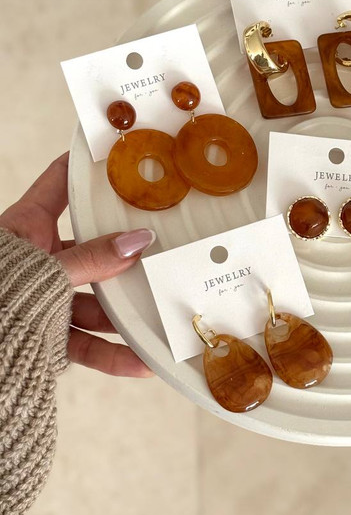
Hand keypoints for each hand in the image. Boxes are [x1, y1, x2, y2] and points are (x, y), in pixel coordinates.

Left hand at [0, 152, 154, 377]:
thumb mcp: (44, 270)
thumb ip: (91, 260)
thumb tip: (138, 241)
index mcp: (25, 227)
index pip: (59, 185)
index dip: (85, 167)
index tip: (118, 154)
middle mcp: (37, 260)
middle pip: (91, 251)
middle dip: (125, 257)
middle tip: (160, 250)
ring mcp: (43, 297)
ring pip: (92, 301)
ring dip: (124, 314)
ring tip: (158, 316)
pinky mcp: (45, 334)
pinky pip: (83, 342)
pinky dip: (111, 354)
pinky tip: (140, 360)